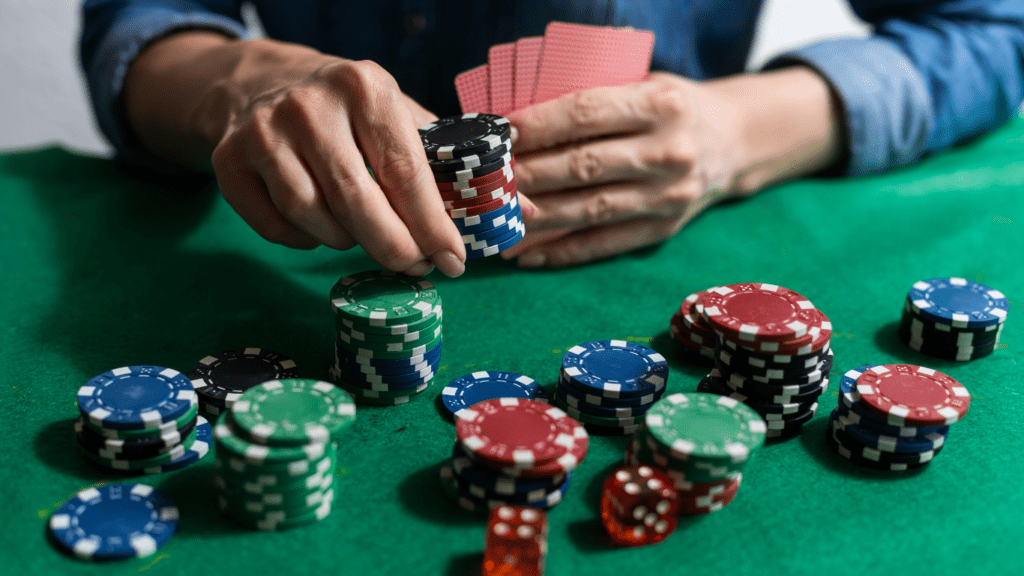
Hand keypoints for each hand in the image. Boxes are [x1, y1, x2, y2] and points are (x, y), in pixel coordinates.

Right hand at [128, 34, 465, 276]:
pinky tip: (321, 226)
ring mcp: (263, 132)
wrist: (264, 83)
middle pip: (356, 203)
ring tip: (363, 233)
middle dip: (393, 248)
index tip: (452, 261)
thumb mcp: (399, 114)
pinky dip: (306, 241)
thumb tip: (518, 213)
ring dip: (347, 241)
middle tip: (414, 268)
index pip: (405, 171)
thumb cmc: (351, 113)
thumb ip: (449, 162)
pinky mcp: (228, 160)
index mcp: (365, 87)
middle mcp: (310, 106)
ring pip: (313, 219)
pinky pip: (276, 228)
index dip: (431, 225)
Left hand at [502, 72, 741, 267]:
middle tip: (486, 181)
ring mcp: (668, 196)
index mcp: (663, 105)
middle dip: (527, 174)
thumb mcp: (645, 85)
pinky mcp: (663, 229)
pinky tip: (527, 254)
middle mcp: (670, 152)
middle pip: (583, 166)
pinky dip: (562, 251)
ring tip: (496, 220)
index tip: (501, 134)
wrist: (736, 143)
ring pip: (589, 210)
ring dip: (536, 217)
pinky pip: (604, 244)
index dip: (540, 125)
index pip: (589, 113)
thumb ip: (596, 100)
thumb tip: (518, 127)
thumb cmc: (671, 109)